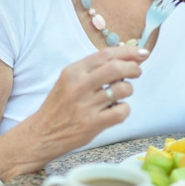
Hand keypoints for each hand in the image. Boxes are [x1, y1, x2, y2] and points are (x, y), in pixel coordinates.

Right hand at [16, 46, 148, 169]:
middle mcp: (79, 86)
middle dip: (133, 67)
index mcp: (73, 71)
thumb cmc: (60, 105)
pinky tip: (115, 110)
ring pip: (122, 89)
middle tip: (137, 71)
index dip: (128, 51)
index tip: (142, 52)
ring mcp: (86, 106)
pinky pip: (122, 111)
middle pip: (116, 68)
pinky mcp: (93, 124)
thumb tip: (125, 57)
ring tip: (120, 94)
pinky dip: (124, 109)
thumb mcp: (70, 80)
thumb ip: (93, 69)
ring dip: (128, 89)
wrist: (42, 133)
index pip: (105, 54)